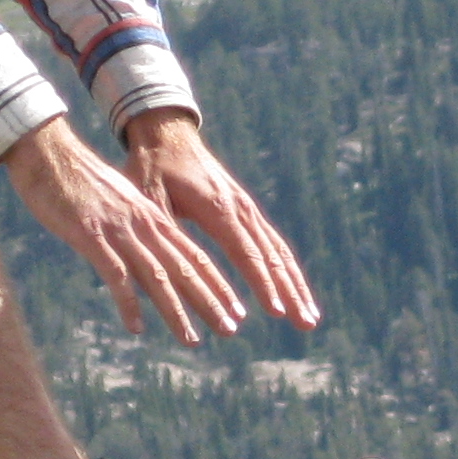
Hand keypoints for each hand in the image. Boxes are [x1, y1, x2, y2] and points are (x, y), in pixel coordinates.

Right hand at [0, 119, 248, 344]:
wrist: (48, 151)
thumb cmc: (80, 181)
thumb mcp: (119, 203)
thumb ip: (137, 228)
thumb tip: (148, 254)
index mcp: (153, 217)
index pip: (195, 255)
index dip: (217, 284)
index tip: (236, 309)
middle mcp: (144, 224)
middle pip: (185, 268)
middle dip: (210, 302)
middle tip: (230, 329)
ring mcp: (119, 230)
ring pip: (157, 276)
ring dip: (176, 310)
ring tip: (191, 339)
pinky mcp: (91, 235)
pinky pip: (116, 274)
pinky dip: (128, 302)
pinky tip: (136, 327)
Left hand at [125, 108, 321, 330]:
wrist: (167, 133)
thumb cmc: (151, 167)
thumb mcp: (148, 197)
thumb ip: (161, 230)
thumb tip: (164, 270)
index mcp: (217, 208)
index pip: (246, 253)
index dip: (262, 284)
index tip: (276, 311)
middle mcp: (240, 209)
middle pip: (274, 257)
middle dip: (293, 293)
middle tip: (308, 325)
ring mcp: (247, 208)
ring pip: (280, 252)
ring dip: (297, 287)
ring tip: (309, 319)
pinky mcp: (246, 210)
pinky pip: (273, 243)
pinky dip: (287, 271)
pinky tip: (293, 292)